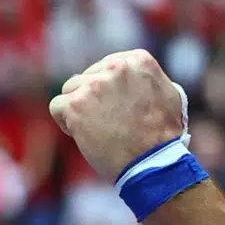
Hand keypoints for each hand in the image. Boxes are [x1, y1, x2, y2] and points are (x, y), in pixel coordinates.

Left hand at [49, 50, 184, 181]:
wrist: (153, 163)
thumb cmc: (163, 136)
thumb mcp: (168, 94)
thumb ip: (145, 78)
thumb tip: (126, 70)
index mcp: (138, 60)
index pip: (106, 66)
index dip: (108, 89)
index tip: (119, 108)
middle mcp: (116, 67)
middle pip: (87, 77)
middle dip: (94, 99)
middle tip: (110, 123)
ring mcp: (94, 85)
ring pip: (70, 89)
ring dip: (79, 109)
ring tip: (99, 129)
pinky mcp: (76, 105)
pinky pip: (57, 106)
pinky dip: (66, 122)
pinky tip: (83, 135)